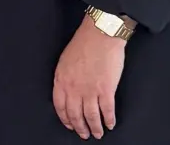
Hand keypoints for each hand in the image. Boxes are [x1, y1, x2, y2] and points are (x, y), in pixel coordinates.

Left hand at [53, 18, 126, 138]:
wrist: (100, 36)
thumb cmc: (83, 44)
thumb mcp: (64, 61)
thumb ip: (64, 78)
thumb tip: (67, 91)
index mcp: (61, 80)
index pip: (60, 106)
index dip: (65, 118)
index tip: (69, 125)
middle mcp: (74, 88)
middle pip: (75, 114)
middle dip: (79, 127)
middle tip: (84, 134)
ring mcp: (90, 90)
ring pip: (91, 116)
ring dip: (95, 127)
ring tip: (97, 133)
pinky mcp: (106, 90)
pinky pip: (107, 110)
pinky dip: (109, 120)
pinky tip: (110, 124)